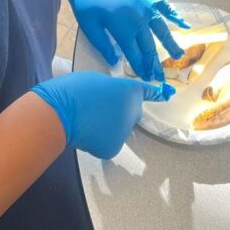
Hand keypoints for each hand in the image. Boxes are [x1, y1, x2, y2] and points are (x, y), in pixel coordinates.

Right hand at [33, 71, 173, 158]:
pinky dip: (98, 141)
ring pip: (117, 130)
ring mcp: (125, 131)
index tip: (167, 94)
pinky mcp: (114, 147)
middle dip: (120, 112)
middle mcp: (133, 111)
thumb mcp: (98, 82)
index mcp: (130, 90)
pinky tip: (86, 134)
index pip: (147, 91)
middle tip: (99, 109)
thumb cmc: (76, 90)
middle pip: (131, 113)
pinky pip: (108, 144)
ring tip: (87, 120)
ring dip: (106, 127)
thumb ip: (112, 91)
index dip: (156, 93)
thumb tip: (112, 101)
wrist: (63, 111)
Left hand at [60, 0, 188, 81]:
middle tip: (161, 77)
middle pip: (149, 46)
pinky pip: (165, 7)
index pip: (135, 54)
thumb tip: (115, 62)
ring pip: (162, 29)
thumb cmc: (86, 3)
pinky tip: (184, 25)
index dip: (141, 67)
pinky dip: (175, 16)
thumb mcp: (89, 27)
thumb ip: (103, 46)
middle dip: (155, 63)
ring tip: (179, 56)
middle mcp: (138, 19)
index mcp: (123, 29)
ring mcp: (146, 5)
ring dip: (170, 44)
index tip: (147, 78)